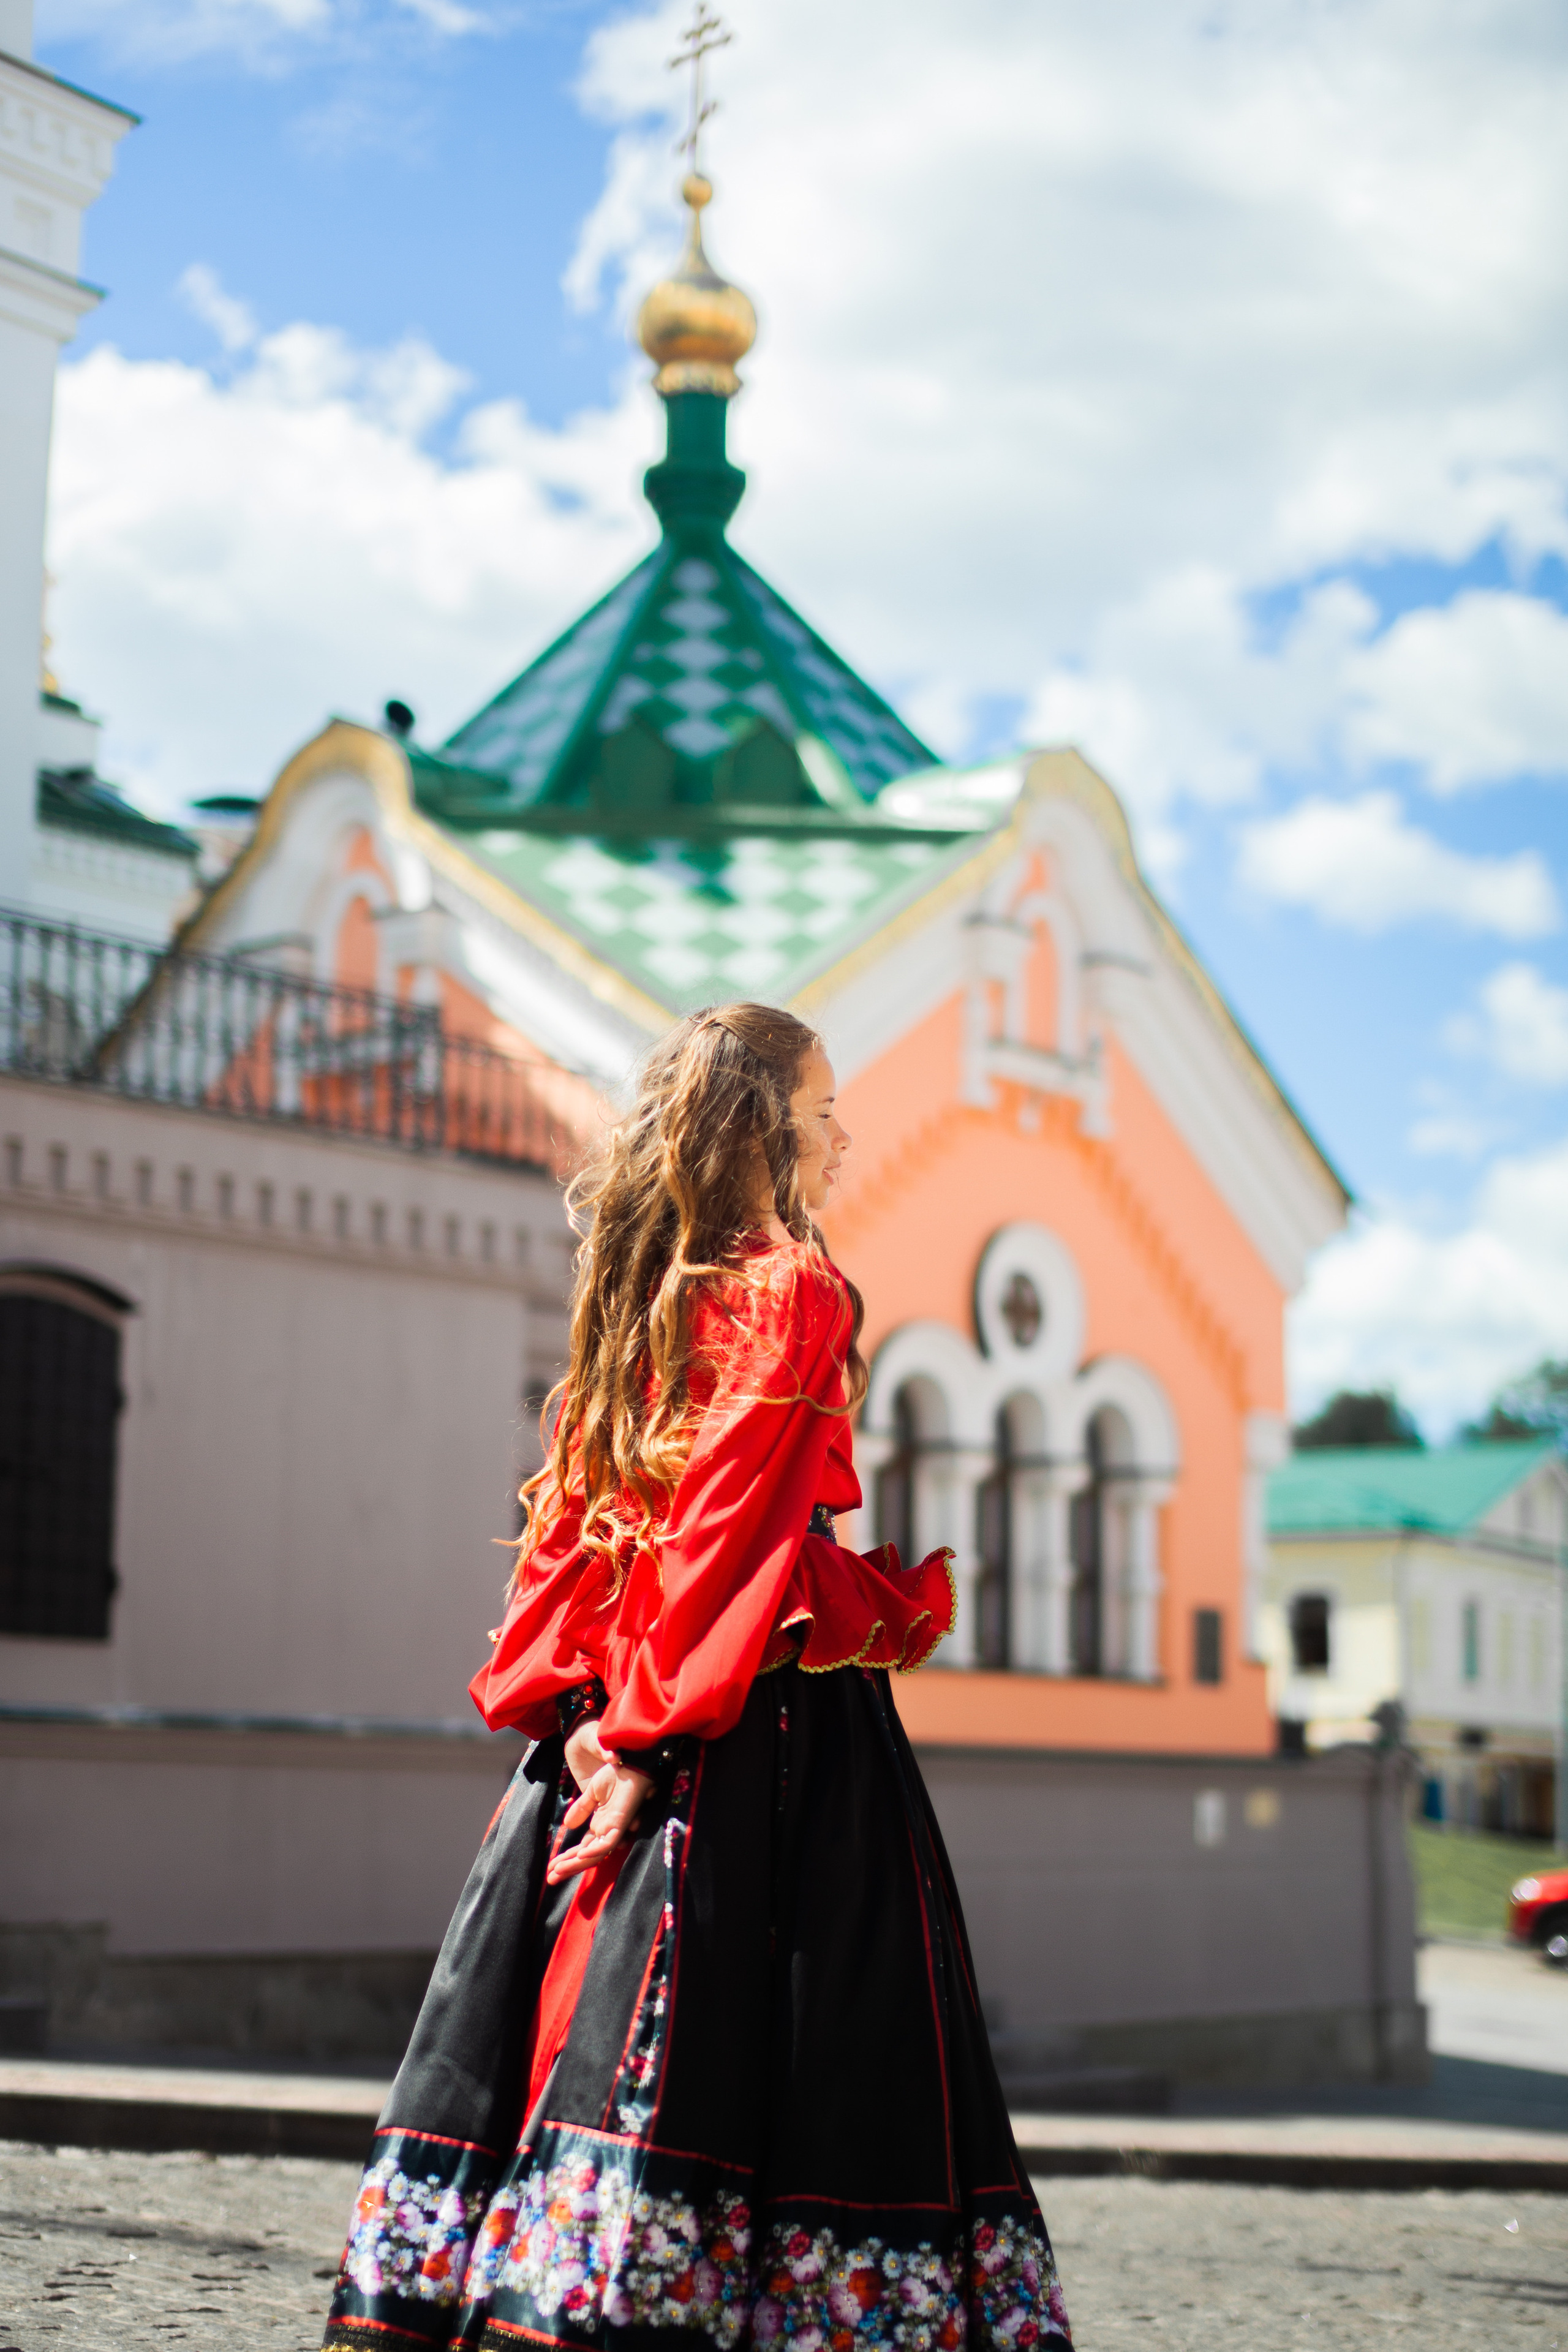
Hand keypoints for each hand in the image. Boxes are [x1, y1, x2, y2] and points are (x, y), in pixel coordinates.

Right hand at [549, 1723, 652, 1882]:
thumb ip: (581, 1809)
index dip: (566, 1859)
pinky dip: (594, 1851)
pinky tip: (580, 1856)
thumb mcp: (592, 1793)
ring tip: (558, 1872)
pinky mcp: (620, 1825)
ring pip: (593, 1855)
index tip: (551, 1868)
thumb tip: (567, 1825)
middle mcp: (606, 1832)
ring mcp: (613, 1830)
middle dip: (567, 1868)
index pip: (581, 1850)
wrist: (631, 1764)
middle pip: (584, 1857)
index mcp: (600, 1826)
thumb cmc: (616, 1776)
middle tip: (550, 1880)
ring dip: (575, 1864)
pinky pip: (607, 1843)